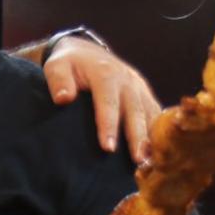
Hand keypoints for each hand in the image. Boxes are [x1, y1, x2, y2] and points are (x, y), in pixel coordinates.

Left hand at [42, 37, 160, 164]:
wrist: (86, 52)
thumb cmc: (68, 64)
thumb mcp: (56, 66)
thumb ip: (58, 80)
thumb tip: (63, 99)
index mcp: (105, 73)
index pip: (108, 101)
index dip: (109, 125)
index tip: (108, 147)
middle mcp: (127, 80)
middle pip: (135, 110)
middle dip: (137, 136)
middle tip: (137, 161)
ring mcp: (139, 87)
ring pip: (150, 113)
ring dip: (151, 138)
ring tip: (150, 162)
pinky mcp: (145, 94)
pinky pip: (156, 114)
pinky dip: (158, 133)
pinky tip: (158, 153)